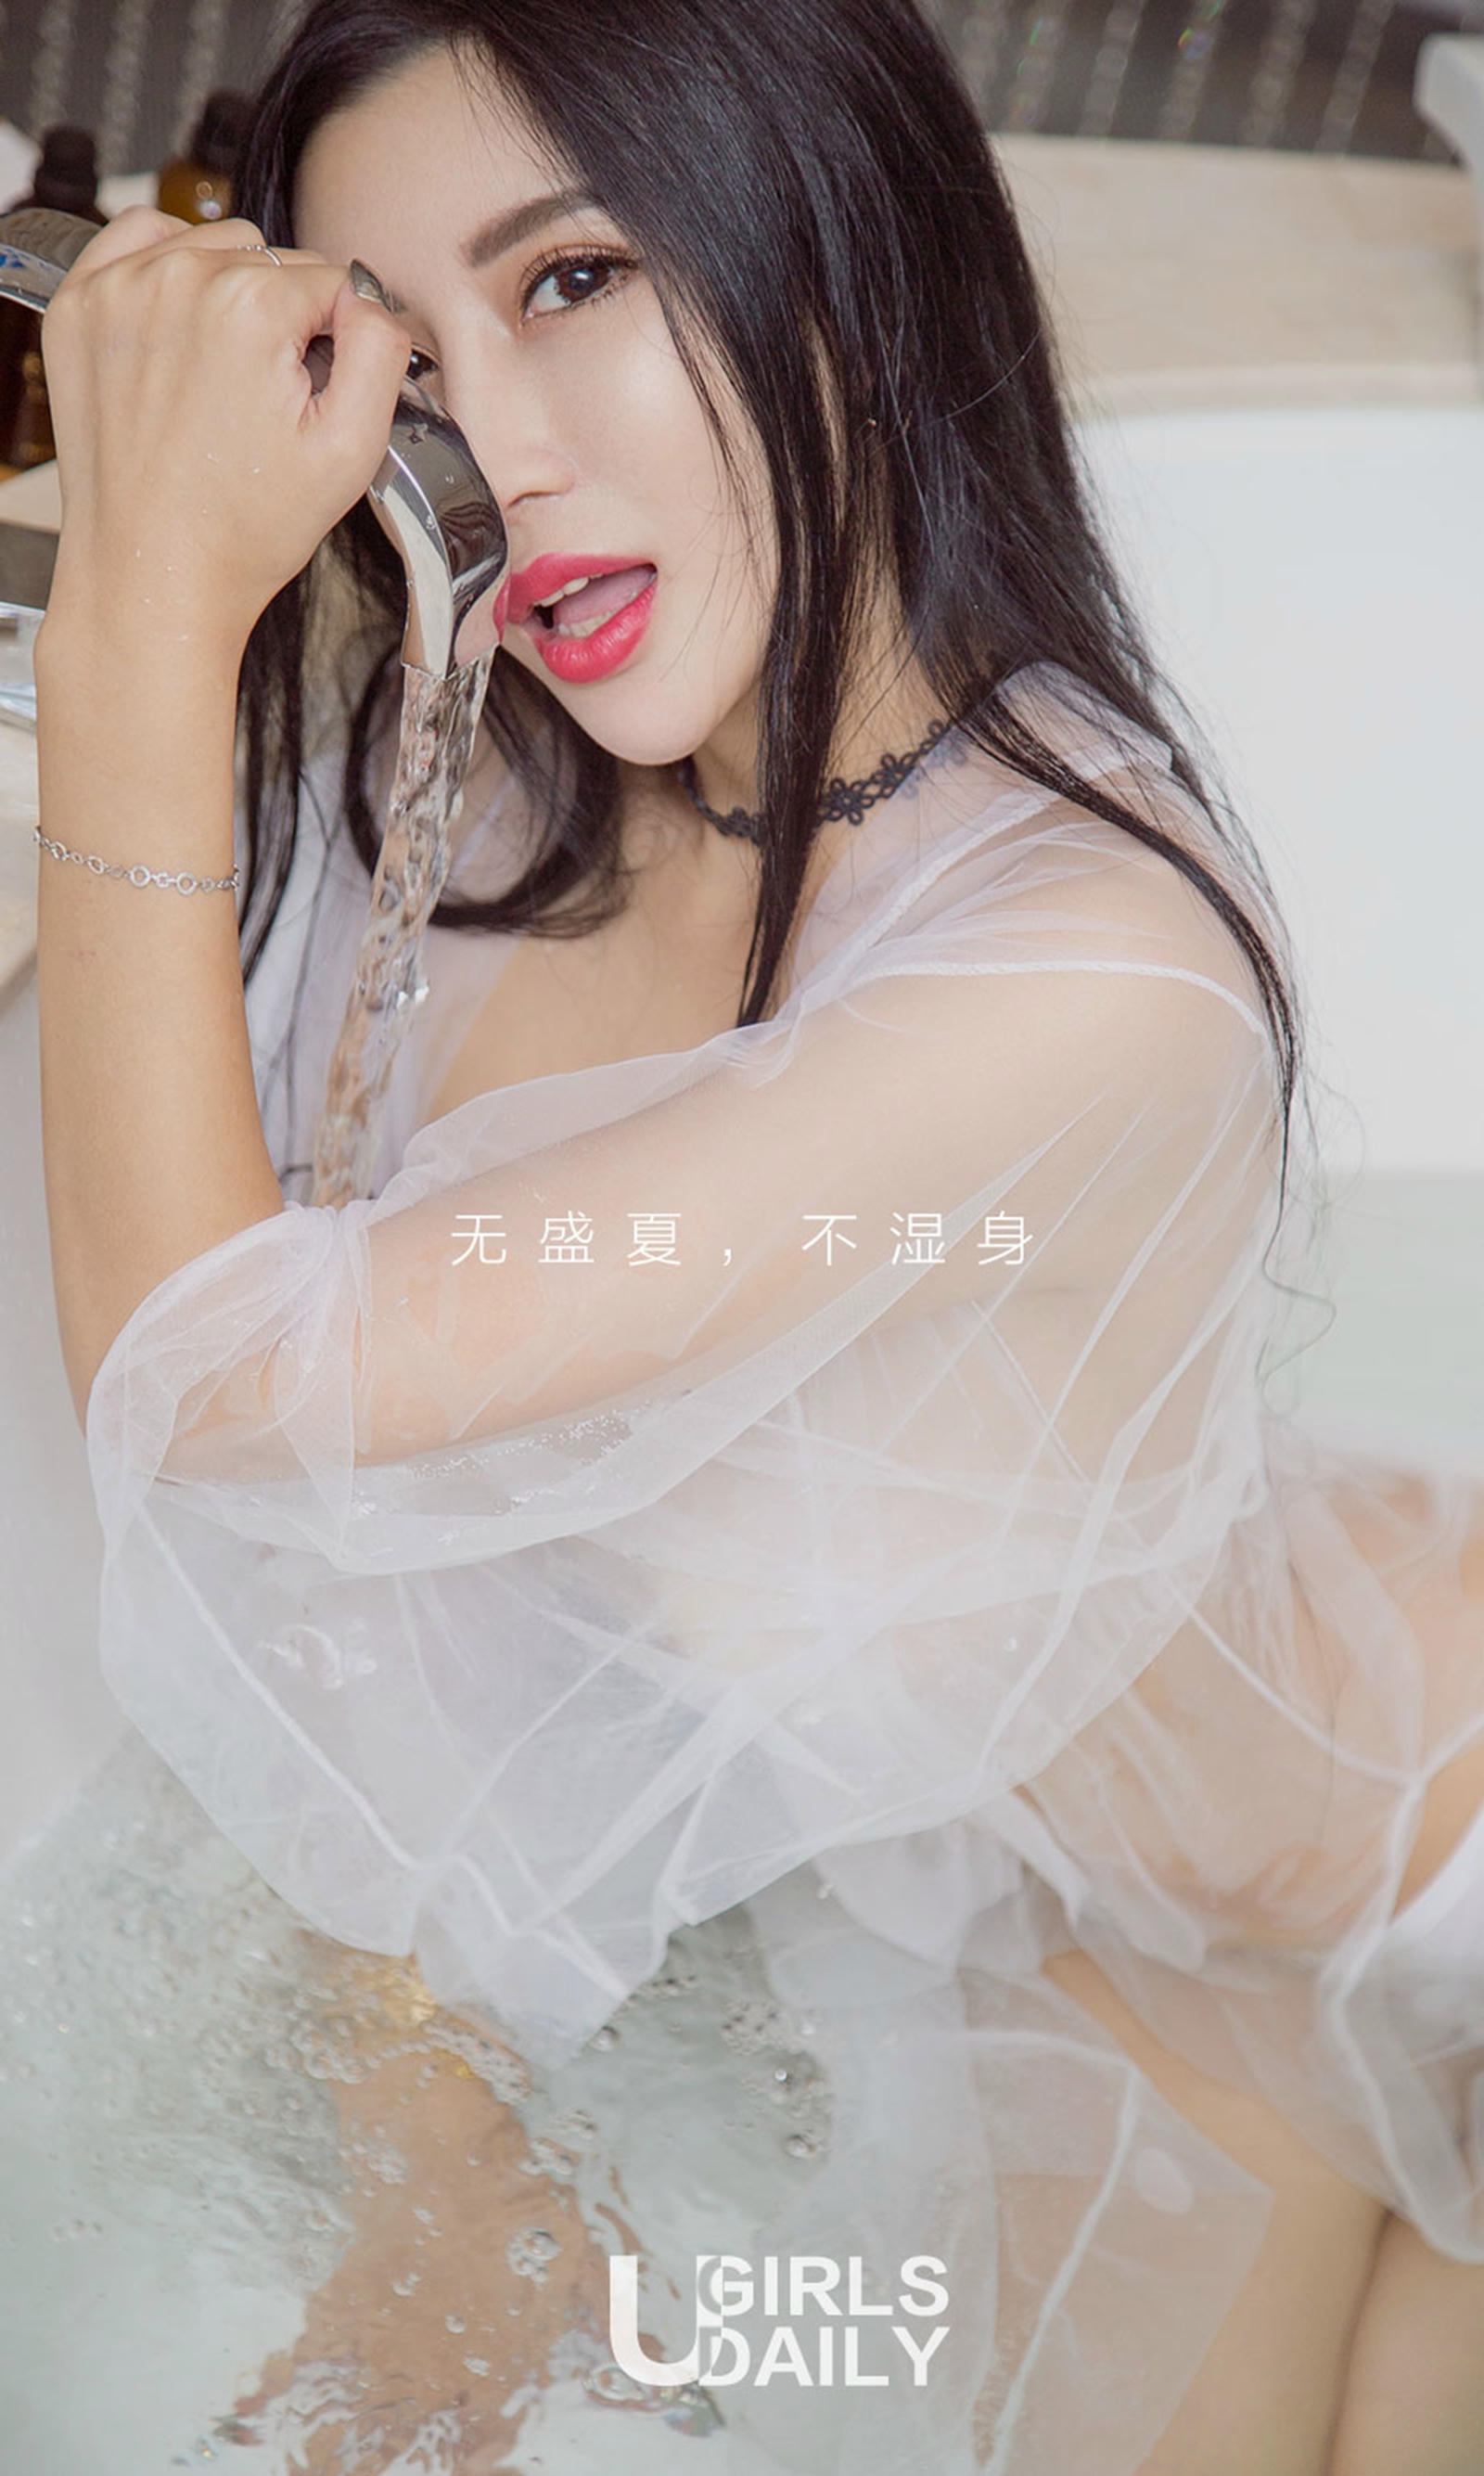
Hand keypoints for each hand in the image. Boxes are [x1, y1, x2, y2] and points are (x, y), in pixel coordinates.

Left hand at [37, 204, 412, 656]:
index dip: (338, 336)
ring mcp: (121, 289)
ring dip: (229, 291)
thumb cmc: (243, 529)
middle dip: (284, 315)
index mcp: (250, 307)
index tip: (314, 390)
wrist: (154, 573)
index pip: (332, 279)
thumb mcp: (351, 451)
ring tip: (222, 374)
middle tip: (267, 394)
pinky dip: (166, 268)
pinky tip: (180, 330)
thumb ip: (380, 351)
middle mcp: (179, 281)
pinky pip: (139, 241)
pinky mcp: (81, 305)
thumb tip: (369, 297)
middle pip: (272, 258)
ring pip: (211, 246)